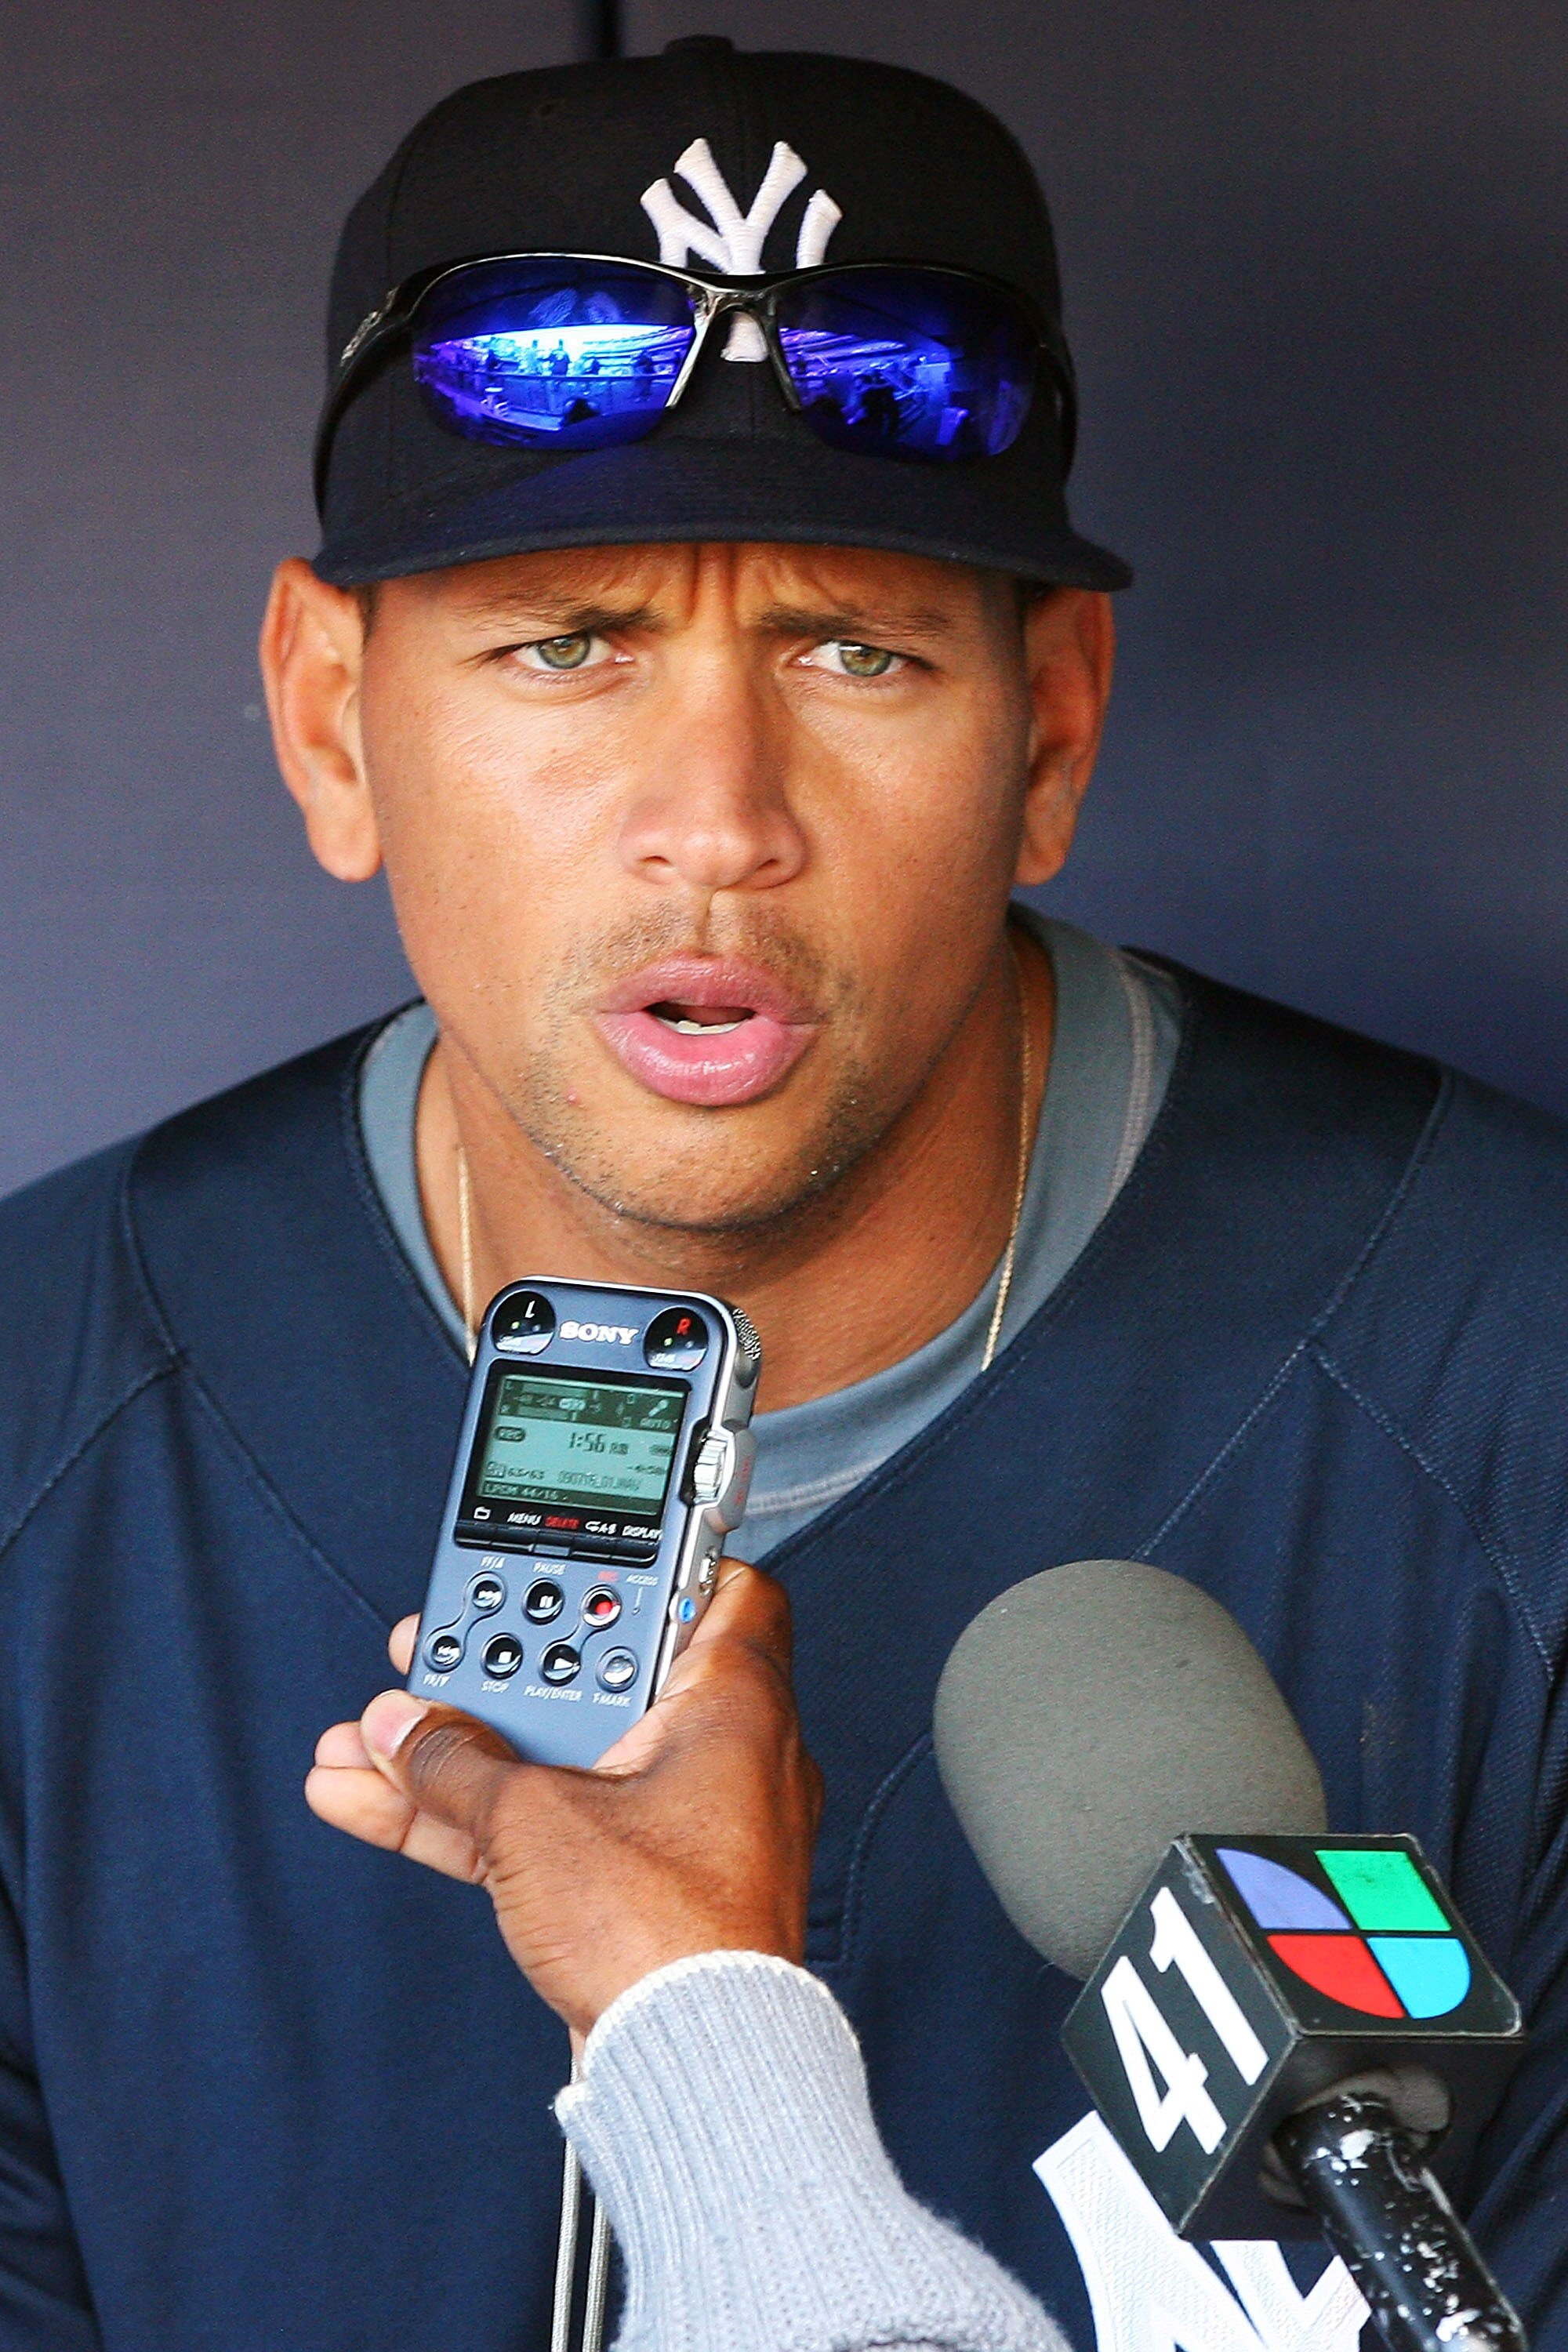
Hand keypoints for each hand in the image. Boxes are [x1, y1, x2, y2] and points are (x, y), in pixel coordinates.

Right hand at [305, 1562, 822, 2038]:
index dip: (653, 1563)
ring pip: (563, 1758)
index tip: (583, 1552)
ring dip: (464, 1749)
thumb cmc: (670, 1938)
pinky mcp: (645, 1891)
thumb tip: (407, 1730)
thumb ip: (458, 1764)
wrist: (694, 2071)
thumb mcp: (532, 1821)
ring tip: (375, 1735)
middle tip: (436, 1650)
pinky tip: (380, 1800)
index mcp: (733, 1704)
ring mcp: (683, 1826)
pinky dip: (477, 1816)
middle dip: (503, 1670)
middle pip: (603, 1676)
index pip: (720, 1590)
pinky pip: (553, 1829)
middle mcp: (721, 1755)